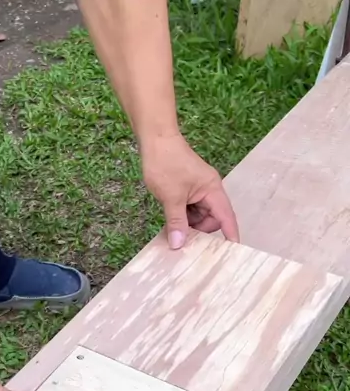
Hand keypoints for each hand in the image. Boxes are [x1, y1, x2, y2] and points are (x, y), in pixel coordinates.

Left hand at [141, 132, 238, 247]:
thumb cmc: (166, 163)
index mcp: (213, 190)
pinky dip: (183, 216)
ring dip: (189, 223)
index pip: (226, 216)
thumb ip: (177, 222)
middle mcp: (210, 190)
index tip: (234, 251)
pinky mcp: (188, 189)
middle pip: (213, 219)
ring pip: (200, 216)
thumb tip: (179, 244)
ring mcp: (198, 190)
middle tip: (182, 234)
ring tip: (174, 224)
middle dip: (200, 230)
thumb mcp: (171, 197)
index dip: (230, 234)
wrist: (155, 139)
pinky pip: (190, 209)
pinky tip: (172, 218)